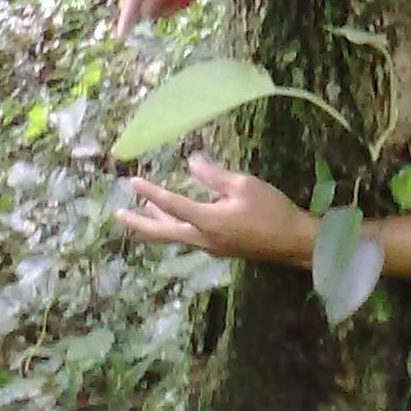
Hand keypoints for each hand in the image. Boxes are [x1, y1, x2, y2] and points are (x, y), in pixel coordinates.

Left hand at [116, 155, 318, 266]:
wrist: (292, 240)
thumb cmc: (270, 210)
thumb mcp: (244, 185)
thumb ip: (215, 176)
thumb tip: (192, 163)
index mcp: (206, 221)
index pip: (172, 205)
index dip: (150, 192)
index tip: (133, 182)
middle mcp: (202, 238)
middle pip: (162, 233)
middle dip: (139, 223)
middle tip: (118, 215)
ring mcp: (210, 246)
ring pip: (174, 236)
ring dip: (156, 224)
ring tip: (142, 213)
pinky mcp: (220, 247)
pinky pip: (188, 237)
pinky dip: (175, 226)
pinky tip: (177, 218)